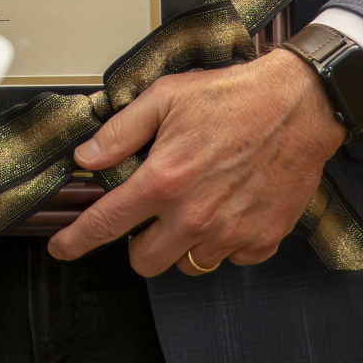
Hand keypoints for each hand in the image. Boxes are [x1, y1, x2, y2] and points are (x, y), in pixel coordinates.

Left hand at [46, 49, 343, 276]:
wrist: (299, 104)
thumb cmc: (234, 96)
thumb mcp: (166, 97)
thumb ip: (121, 131)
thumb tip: (88, 156)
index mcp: (164, 180)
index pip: (106, 224)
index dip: (76, 241)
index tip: (63, 248)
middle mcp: (194, 215)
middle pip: (145, 261)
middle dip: (139, 243)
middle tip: (150, 216)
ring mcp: (230, 233)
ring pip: (188, 265)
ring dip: (183, 244)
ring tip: (195, 207)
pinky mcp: (262, 239)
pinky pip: (230, 259)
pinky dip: (225, 243)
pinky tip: (228, 210)